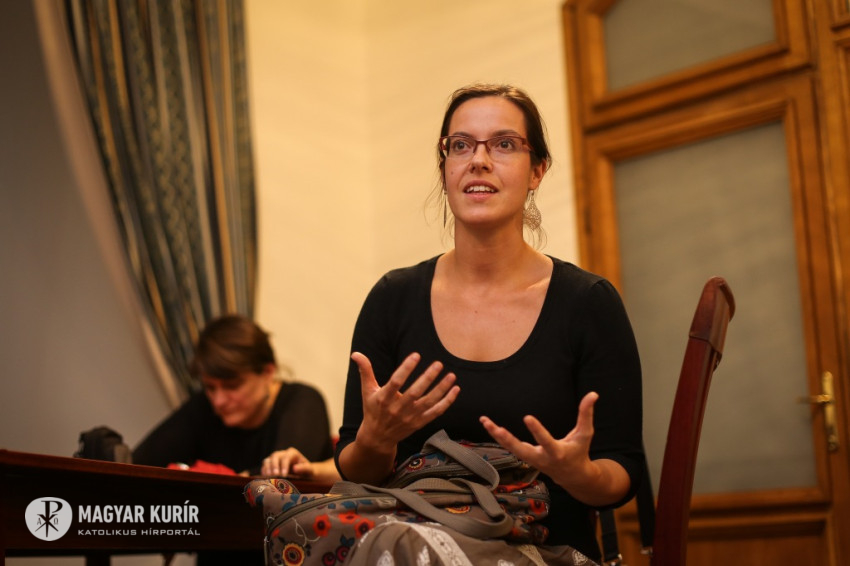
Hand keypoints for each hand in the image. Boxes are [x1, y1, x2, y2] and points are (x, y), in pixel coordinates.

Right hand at [261, 447, 313, 477]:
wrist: (304, 473)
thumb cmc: (307, 471)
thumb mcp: (309, 470)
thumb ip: (304, 468)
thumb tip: (295, 468)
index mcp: (293, 453)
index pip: (286, 457)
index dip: (284, 465)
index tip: (283, 475)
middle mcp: (283, 453)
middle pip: (275, 456)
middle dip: (274, 465)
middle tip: (275, 475)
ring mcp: (276, 458)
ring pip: (269, 459)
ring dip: (267, 467)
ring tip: (268, 476)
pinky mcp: (271, 464)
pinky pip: (265, 465)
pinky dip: (264, 470)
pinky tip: (264, 476)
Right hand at [350, 351, 459, 456]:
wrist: (378, 438)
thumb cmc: (372, 410)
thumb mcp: (367, 391)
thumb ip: (365, 371)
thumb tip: (356, 354)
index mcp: (384, 398)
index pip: (396, 381)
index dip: (406, 368)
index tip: (416, 355)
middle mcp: (397, 409)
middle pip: (415, 392)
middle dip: (428, 378)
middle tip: (439, 364)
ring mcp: (410, 417)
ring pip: (429, 402)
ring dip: (442, 389)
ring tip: (451, 375)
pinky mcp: (419, 423)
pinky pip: (436, 412)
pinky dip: (447, 402)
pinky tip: (455, 389)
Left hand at [480, 392, 629, 505]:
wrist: (573, 476)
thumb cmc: (579, 452)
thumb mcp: (585, 434)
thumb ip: (586, 414)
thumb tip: (593, 394)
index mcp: (557, 453)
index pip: (545, 441)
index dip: (536, 430)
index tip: (527, 417)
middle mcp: (541, 458)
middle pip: (520, 450)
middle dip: (507, 440)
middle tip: (496, 428)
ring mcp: (531, 459)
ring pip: (510, 448)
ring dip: (497, 435)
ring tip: (485, 421)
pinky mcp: (525, 457)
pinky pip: (509, 447)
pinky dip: (498, 436)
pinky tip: (489, 425)